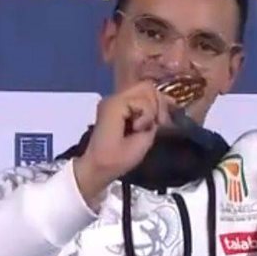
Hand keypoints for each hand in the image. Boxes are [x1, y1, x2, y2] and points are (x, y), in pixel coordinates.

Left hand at [74, 81, 171, 208]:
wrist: (96, 168)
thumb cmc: (116, 160)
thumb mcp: (141, 142)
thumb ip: (153, 124)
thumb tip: (160, 116)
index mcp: (116, 104)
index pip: (147, 94)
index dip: (151, 113)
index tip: (144, 129)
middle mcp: (114, 98)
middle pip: (147, 87)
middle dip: (157, 105)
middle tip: (157, 124)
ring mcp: (114, 101)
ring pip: (145, 92)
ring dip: (153, 108)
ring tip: (151, 125)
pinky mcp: (118, 108)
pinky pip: (139, 100)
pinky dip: (147, 110)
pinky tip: (147, 124)